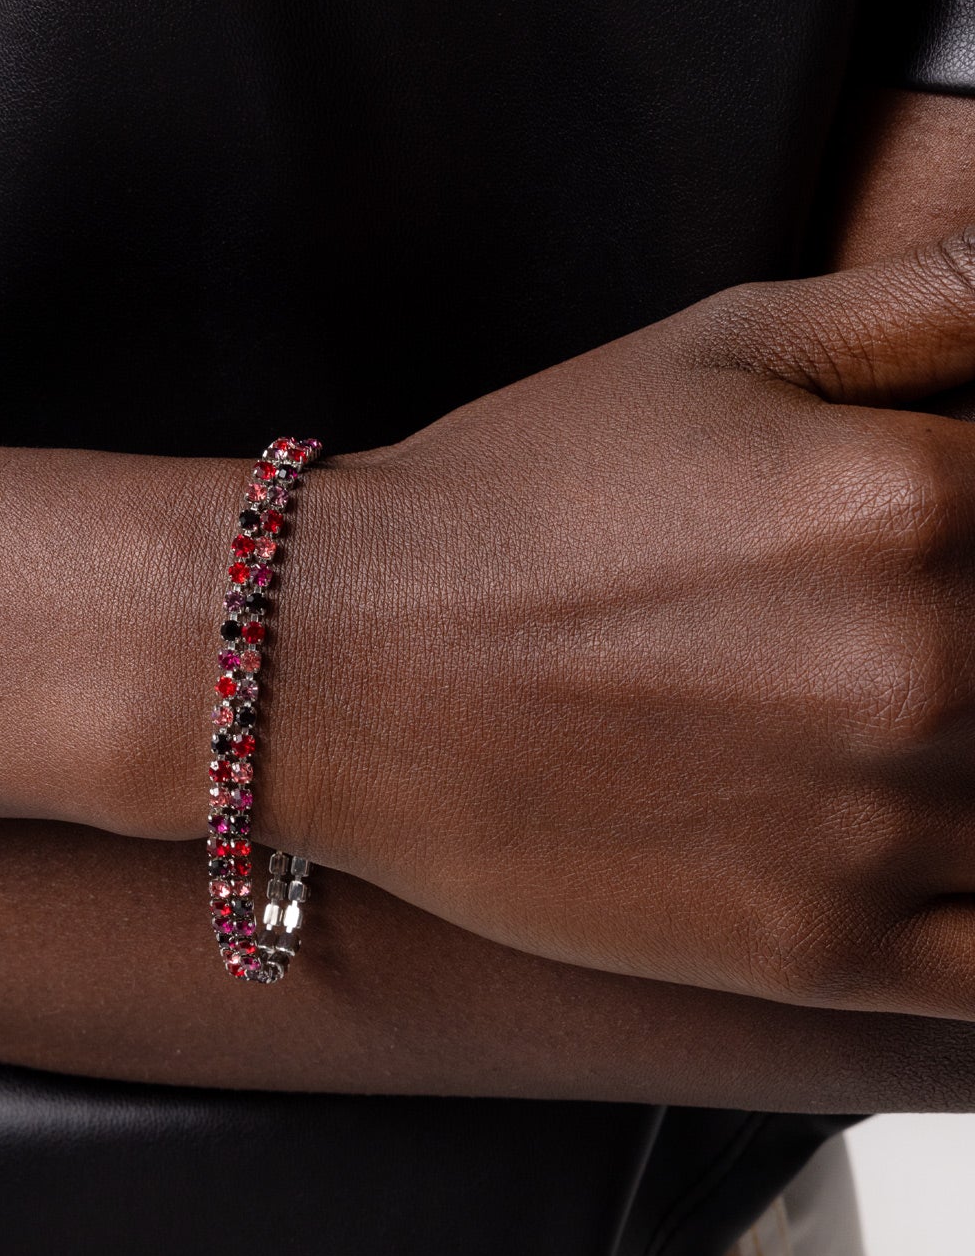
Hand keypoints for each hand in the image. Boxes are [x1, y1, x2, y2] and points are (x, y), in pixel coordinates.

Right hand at [272, 230, 974, 1019]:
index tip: (954, 550)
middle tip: (882, 651)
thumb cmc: (525, 496)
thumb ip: (932, 302)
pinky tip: (937, 848)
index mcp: (920, 500)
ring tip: (885, 725)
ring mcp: (880, 829)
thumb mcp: (725, 345)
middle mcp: (928, 667)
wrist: (342, 664)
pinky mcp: (823, 953)